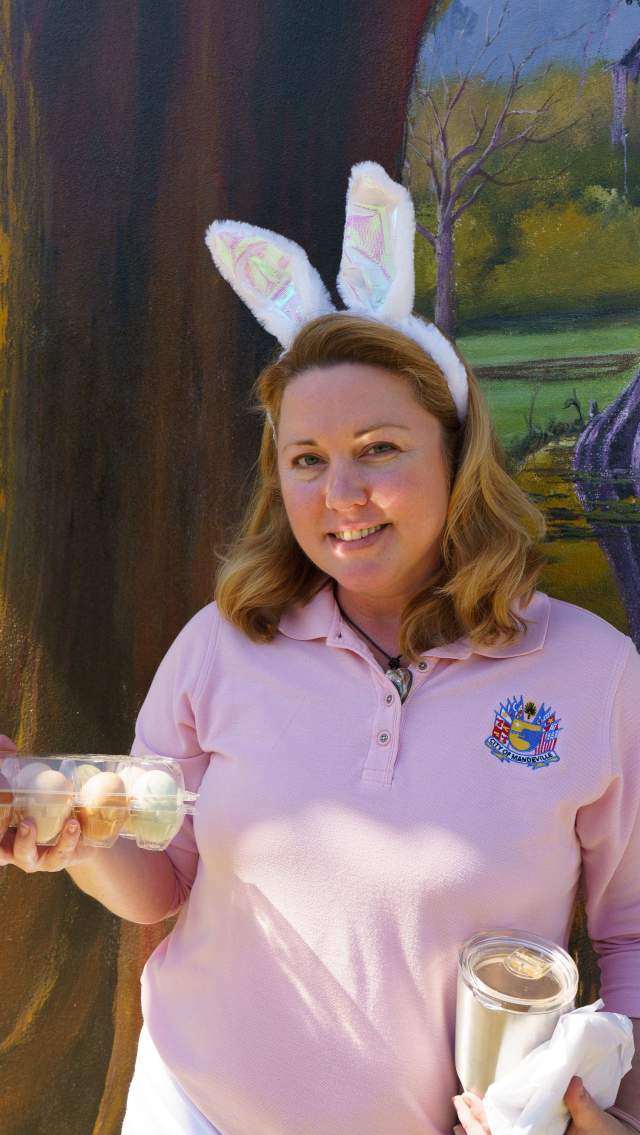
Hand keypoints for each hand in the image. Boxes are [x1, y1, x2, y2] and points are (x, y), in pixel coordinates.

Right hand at [0, 734, 94, 872]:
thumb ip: (7, 759)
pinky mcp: (55, 861)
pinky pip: (58, 855)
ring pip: (22, 855)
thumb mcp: (23, 778)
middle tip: (5, 799)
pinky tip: (72, 823)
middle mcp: (7, 847)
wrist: (77, 825)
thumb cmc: (38, 798)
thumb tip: (6, 743)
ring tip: (28, 822)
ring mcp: (30, 857)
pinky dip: (65, 840)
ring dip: (24, 840)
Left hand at [452, 1079, 632, 1133]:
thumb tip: (573, 1083)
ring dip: (479, 1124)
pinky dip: (494, 1126)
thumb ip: (582, 1105)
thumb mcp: (596, 1124)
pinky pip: (510, 1133)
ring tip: (463, 1105)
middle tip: (458, 1098)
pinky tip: (485, 1115)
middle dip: (472, 1122)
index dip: (479, 1123)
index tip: (465, 1101)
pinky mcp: (540, 1134)